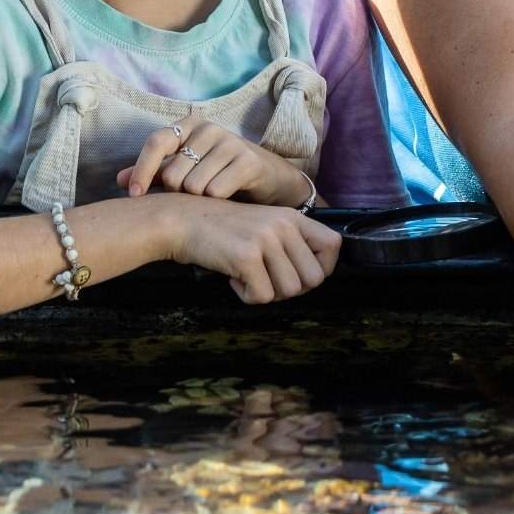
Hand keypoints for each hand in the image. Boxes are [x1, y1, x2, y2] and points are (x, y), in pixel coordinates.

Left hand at [119, 120, 309, 207]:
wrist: (268, 177)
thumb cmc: (220, 172)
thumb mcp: (186, 169)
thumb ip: (154, 172)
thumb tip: (119, 180)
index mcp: (189, 125)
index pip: (156, 142)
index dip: (141, 170)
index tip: (133, 195)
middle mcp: (208, 128)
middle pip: (173, 173)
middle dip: (177, 193)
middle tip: (193, 196)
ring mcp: (230, 142)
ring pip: (193, 186)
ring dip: (198, 200)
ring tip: (211, 195)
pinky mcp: (248, 160)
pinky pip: (215, 191)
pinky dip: (216, 202)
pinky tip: (226, 198)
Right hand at [163, 197, 340, 303]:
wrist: (180, 221)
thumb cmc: (220, 230)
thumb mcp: (262, 226)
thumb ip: (288, 246)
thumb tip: (310, 280)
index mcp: (291, 217)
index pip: (334, 245)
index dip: (322, 268)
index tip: (300, 274)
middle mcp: (283, 225)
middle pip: (312, 279)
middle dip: (290, 288)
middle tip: (265, 280)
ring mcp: (266, 239)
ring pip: (288, 291)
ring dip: (266, 292)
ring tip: (246, 276)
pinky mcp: (246, 255)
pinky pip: (262, 297)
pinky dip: (246, 295)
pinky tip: (233, 277)